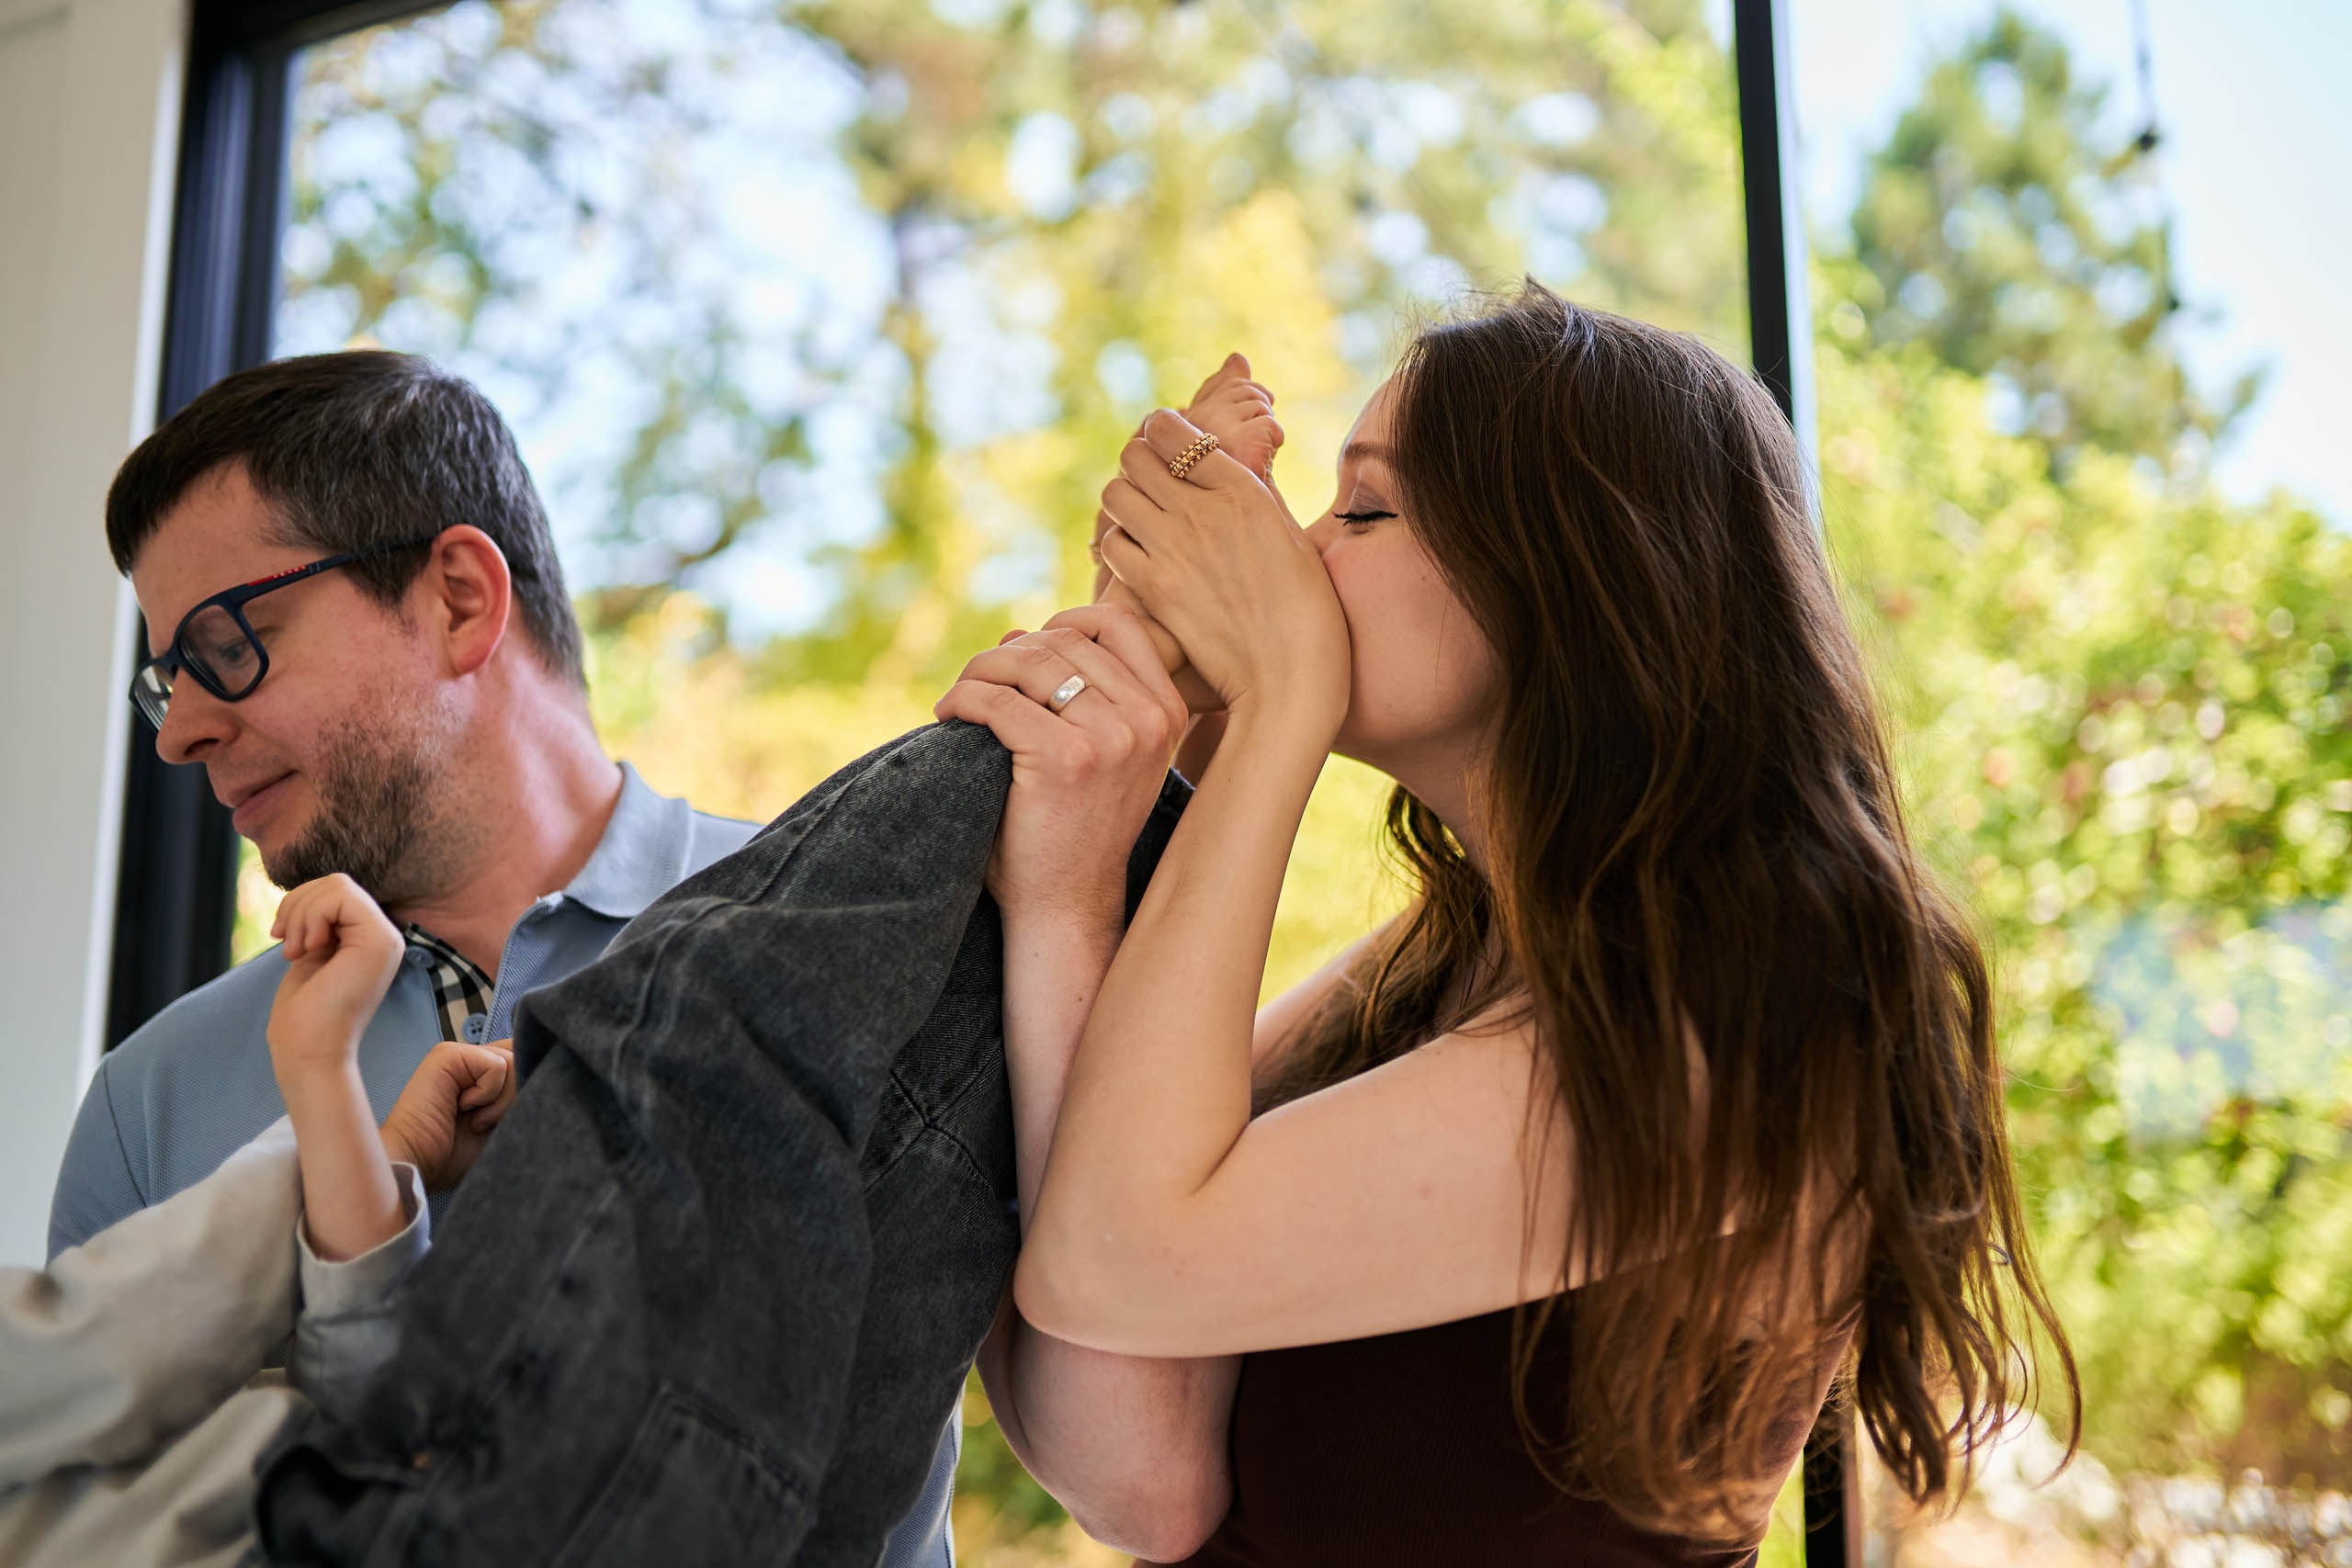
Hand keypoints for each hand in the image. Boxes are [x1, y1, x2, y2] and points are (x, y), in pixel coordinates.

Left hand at [267, 874, 404, 1080]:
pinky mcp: (379, 941)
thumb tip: (310, 890)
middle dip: (298, 905)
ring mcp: (386, 938)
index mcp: (369, 940)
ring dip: (301, 913)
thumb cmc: (303, 1013)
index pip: (337, 891)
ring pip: (337, 885)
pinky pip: (340, 897)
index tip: (282, 938)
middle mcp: (385, 937)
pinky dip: (310, 917)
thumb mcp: (309, 952)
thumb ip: (318, 923)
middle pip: (336, 882)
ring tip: (295, 950)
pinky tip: (306, 949)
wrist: (308, 1051)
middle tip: (287, 944)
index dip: (300, 904)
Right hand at [378, 1039, 517, 1191]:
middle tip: (486, 1124)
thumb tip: (554, 1074)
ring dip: (502, 1101)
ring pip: (515, 1061)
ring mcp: (459, 1054)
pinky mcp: (448, 1055)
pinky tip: (463, 1109)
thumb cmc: (457, 1155)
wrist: (419, 1166)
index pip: (528, 1058)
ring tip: (475, 1120)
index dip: (532, 1083)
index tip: (511, 1116)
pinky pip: (497, 1066)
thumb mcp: (505, 1125)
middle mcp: (473, 1060)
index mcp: (485, 1075)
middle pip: (526, 1057)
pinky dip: (488, 1095)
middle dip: (518, 1096)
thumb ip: (525, 1096)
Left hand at [934, 602, 1187, 922]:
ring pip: (1028, 662)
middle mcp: (1147, 720)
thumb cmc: (1075, 829)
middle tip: (977, 683)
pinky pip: (997, 701)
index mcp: (1165, 713)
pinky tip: (948, 718)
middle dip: (1009, 652)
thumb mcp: (1097, 753)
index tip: (1026, 651)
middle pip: (1064, 639)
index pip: (1118, 623)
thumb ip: (1072, 690)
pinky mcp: (1065, 758)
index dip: (1064, 622)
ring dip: (979, 672)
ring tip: (960, 701)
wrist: (1067, 903)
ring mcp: (1111, 738)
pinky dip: (962, 700)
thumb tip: (1016, 633)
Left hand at [1093, 353, 1281, 604]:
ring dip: (1126, 501)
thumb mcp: (1290, 531)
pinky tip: (1142, 558)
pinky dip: (1120, 545)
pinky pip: (1111, 545)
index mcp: (1242, 489)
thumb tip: (1229, 463)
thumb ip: (1254, 493)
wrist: (1290, 675)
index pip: (1171, 430)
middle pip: (1134, 455)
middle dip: (1140, 463)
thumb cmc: (1306, 607)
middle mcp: (1202, 510)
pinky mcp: (1153, 589)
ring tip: (1145, 520)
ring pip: (1115, 494)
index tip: (1168, 446)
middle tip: (1154, 484)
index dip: (1162, 431)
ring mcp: (1173, 549)